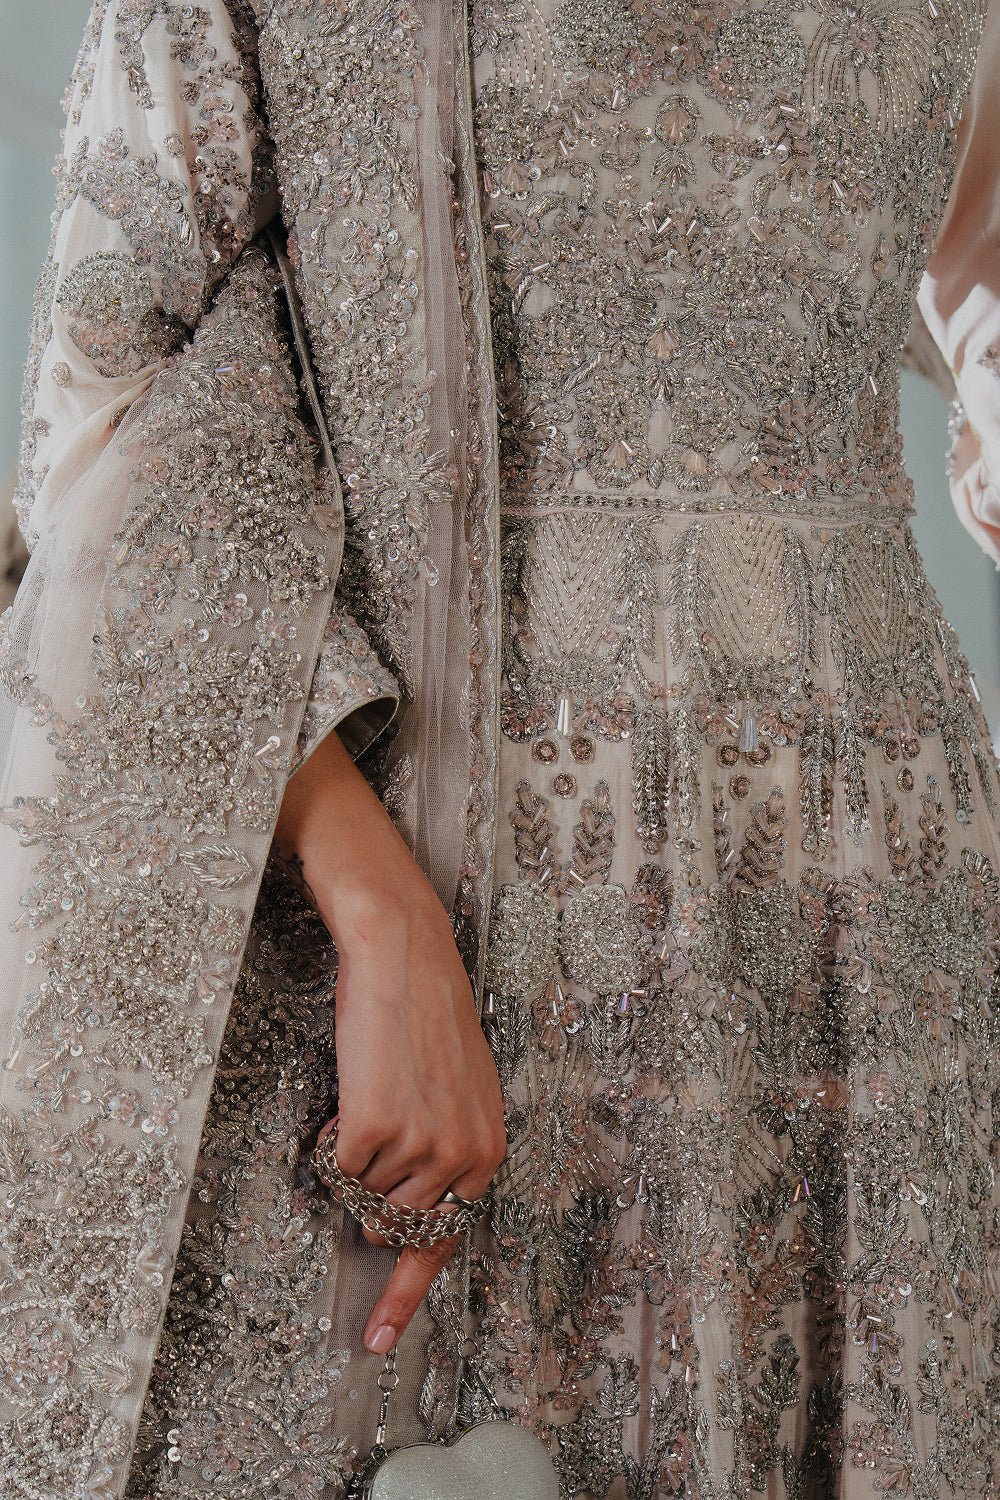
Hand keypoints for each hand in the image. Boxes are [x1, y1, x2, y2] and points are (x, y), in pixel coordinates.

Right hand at [274, 729, 505, 1352]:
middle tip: (374, 1127)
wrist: (405, 956)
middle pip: (395, 1224)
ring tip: (375, 1090)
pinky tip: (356, 1089)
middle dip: (373, 1196)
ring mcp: (420, 1147)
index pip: (446, 1245)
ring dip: (358, 1154)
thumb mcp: (460, 1092)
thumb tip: (406, 1216)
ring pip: (364, 1193)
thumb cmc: (426, 1018)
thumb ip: (447, 1155)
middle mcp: (463, 1158)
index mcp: (488, 1152)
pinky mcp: (375, 1128)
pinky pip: (338, 1166)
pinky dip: (334, 1136)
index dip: (406, 1295)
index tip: (377, 1339)